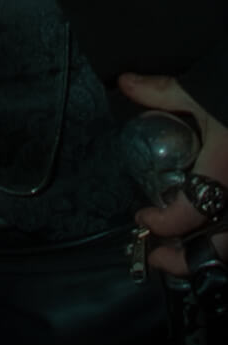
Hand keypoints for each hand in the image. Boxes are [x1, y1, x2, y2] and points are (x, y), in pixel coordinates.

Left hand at [119, 72, 227, 276]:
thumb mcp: (200, 91)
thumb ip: (161, 91)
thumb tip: (126, 83)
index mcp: (225, 170)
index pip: (191, 212)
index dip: (163, 223)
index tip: (142, 217)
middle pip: (223, 249)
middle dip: (187, 261)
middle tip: (157, 258)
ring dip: (209, 256)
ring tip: (180, 255)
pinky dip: (224, 241)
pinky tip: (209, 237)